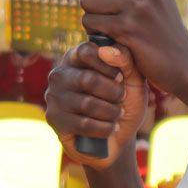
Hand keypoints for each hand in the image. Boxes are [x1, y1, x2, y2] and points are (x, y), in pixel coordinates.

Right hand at [46, 40, 146, 168]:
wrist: (119, 138)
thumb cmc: (125, 103)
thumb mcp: (133, 79)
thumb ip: (125, 60)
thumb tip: (106, 50)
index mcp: (76, 58)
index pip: (86, 51)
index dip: (107, 65)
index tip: (120, 77)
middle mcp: (60, 75)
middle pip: (87, 79)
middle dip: (113, 92)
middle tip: (121, 99)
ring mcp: (53, 97)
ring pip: (86, 103)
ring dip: (111, 112)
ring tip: (116, 115)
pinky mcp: (53, 119)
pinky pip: (83, 124)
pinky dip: (104, 128)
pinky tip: (110, 128)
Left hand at [79, 0, 187, 94]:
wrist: (181, 61)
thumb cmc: (159, 27)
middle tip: (104, 6)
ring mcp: (136, 6)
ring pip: (86, 0)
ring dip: (91, 14)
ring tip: (109, 22)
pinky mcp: (126, 28)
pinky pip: (90, 21)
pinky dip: (93, 30)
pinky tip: (109, 36)